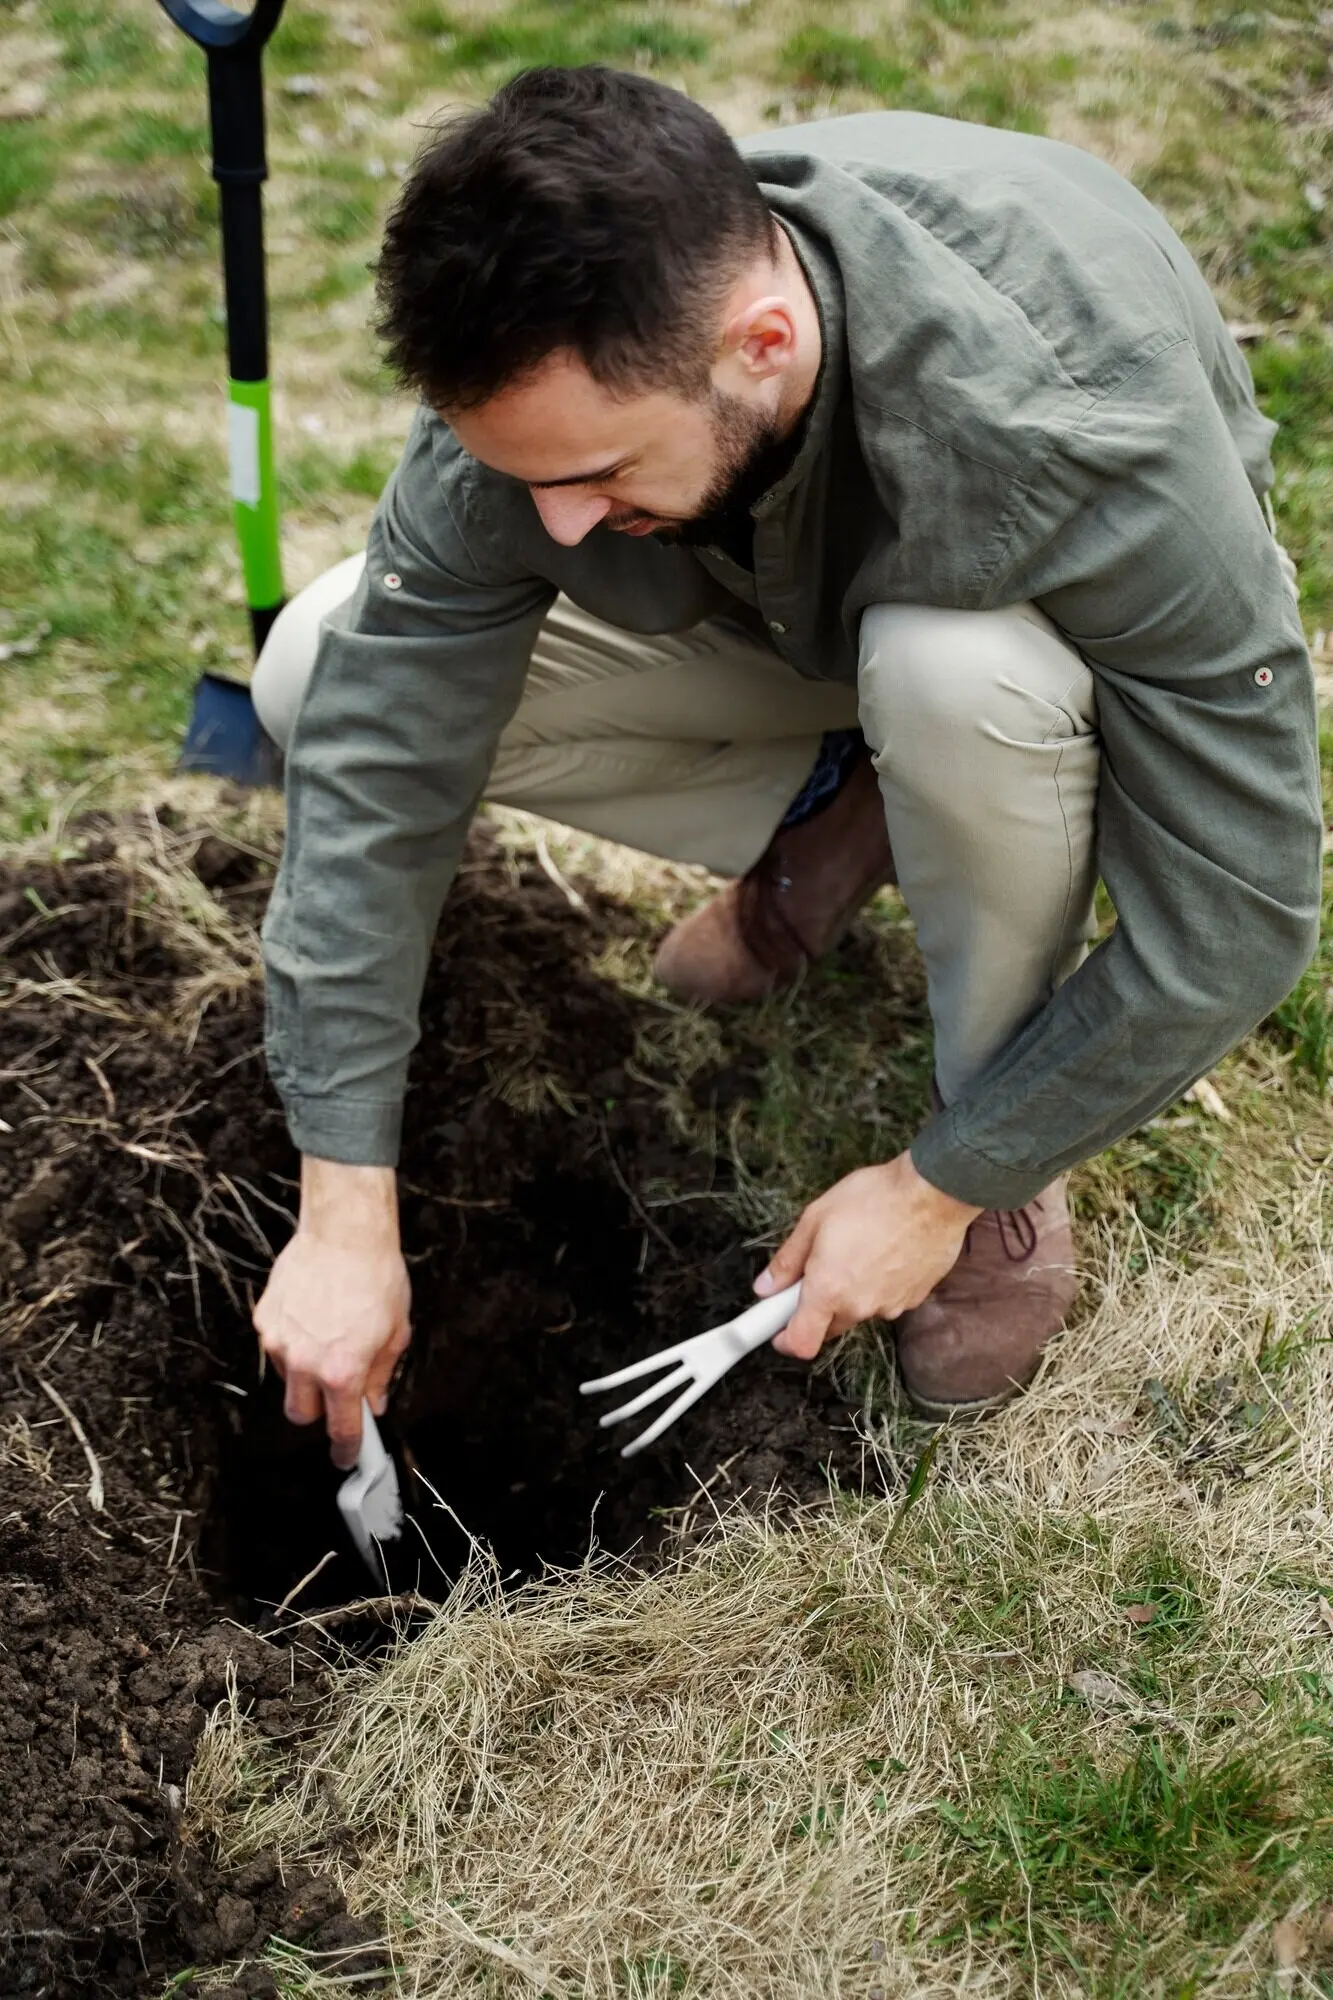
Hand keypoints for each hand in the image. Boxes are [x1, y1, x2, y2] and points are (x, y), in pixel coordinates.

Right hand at [253, 1158, 411, 1467]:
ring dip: (303, 1373)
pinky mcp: (264, 1319)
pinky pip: (276, 1345)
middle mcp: (304, 1363)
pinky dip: (292, 1342)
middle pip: (300, 1414)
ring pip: (286, 1379)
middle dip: (318, 1411)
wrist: (345, 1232)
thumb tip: (374, 1401)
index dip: (346, 1448)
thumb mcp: (395, 1332)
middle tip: (337, 1392)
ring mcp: (279, 1341)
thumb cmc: (376, 1276)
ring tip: (328, 1337)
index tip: (346, 1456)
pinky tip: (312, 1317)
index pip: (340, 1428)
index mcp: (342, 1372)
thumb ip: (381, 1375)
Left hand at [754, 1151, 980, 1360]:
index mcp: (829, 1289)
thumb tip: (766, 1286)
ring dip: (852, 1290)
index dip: (782, 1339)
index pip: (799, 1343)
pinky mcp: (915, 1298)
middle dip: (818, 1305)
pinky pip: (886, 1299)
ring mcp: (890, 1305)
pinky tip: (885, 1250)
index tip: (775, 1327)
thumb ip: (788, 1260)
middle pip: (829, 1326)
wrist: (933, 1192)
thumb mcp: (816, 1218)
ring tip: (860, 1246)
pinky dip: (880, 1283)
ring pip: (859, 1310)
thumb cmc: (875, 1198)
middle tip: (818, 1268)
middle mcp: (860, 1306)